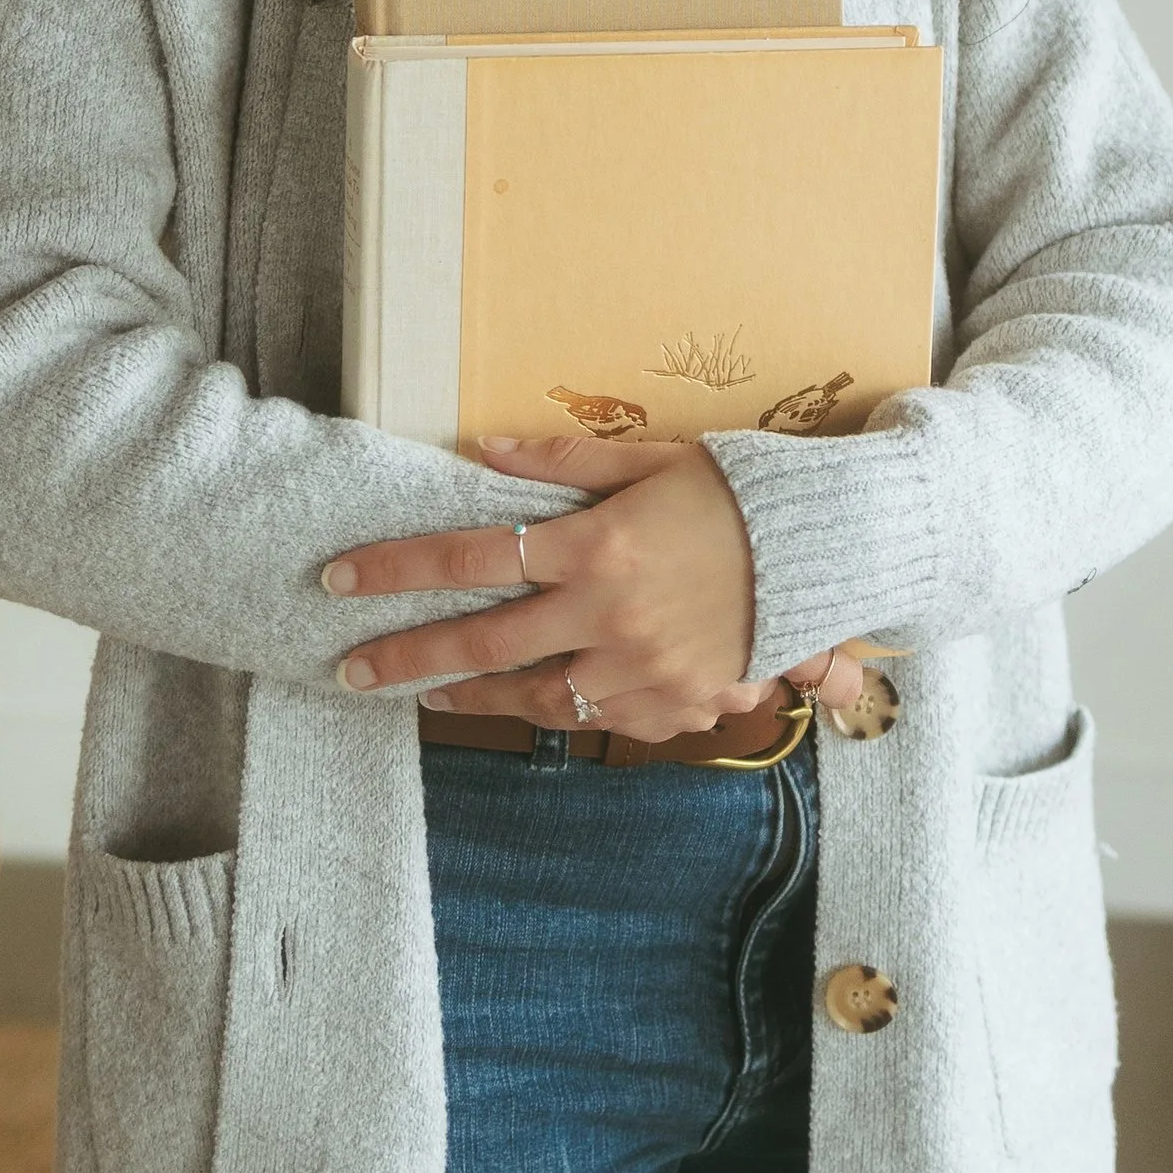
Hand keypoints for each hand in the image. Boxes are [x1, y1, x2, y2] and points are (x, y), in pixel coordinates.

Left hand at [321, 432, 866, 742]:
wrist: (833, 552)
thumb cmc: (737, 494)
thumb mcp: (649, 461)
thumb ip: (562, 465)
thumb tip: (483, 452)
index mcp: (597, 548)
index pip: (470, 559)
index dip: (396, 570)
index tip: (339, 580)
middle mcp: (610, 617)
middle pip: (482, 646)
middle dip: (407, 660)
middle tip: (350, 670)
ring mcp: (643, 672)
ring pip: (533, 697)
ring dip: (472, 699)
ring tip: (427, 697)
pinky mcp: (676, 706)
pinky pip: (599, 719)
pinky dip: (562, 707)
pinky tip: (533, 699)